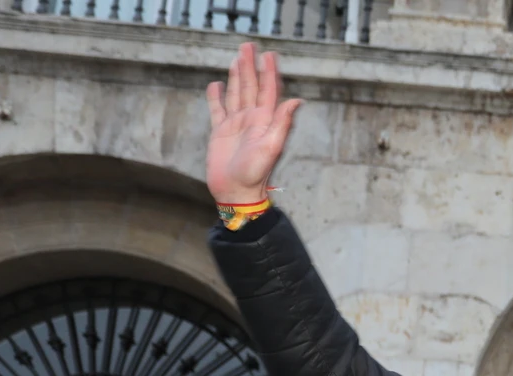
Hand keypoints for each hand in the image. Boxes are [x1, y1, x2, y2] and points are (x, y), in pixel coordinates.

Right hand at [206, 43, 301, 204]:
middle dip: (251, 66)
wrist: (236, 191)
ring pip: (236, 94)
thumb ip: (282, 123)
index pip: (268, 91)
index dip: (269, 72)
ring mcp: (235, 125)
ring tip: (238, 58)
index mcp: (265, 121)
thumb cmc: (255, 174)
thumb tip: (296, 101)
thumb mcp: (271, 147)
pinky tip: (216, 85)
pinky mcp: (220, 132)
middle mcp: (252, 120)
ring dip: (237, 76)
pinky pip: (217, 109)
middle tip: (249, 45)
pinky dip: (216, 97)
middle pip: (251, 87)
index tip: (269, 54)